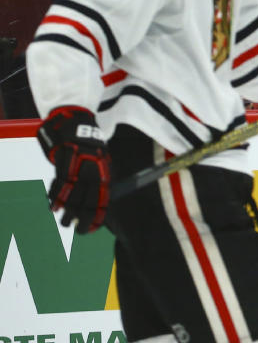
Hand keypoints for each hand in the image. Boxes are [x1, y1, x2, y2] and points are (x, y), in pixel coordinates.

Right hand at [36, 107, 110, 231]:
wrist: (80, 126)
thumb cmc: (91, 150)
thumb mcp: (102, 165)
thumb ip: (99, 184)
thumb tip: (97, 205)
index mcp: (104, 175)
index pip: (102, 201)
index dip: (96, 217)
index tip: (90, 230)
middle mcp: (92, 174)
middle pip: (86, 202)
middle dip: (80, 219)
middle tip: (75, 229)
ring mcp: (78, 169)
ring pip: (71, 197)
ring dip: (66, 212)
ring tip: (64, 223)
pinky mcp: (63, 164)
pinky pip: (58, 185)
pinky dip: (55, 198)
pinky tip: (53, 207)